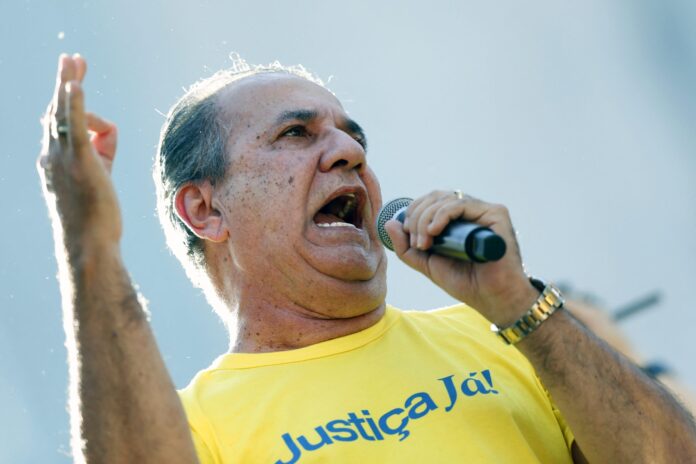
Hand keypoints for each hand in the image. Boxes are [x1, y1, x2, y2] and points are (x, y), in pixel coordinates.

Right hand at [38, 54, 120, 256]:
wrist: (88, 245)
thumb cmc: (94, 221)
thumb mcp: (96, 180)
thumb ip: (100, 155)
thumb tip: (108, 136)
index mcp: (53, 162)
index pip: (59, 125)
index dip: (67, 104)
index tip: (73, 84)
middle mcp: (52, 156)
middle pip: (57, 112)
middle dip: (65, 83)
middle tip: (72, 59)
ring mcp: (64, 159)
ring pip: (63, 113)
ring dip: (68, 83)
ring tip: (74, 61)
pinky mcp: (80, 162)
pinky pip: (75, 126)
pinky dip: (75, 104)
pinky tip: (76, 85)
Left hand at [385, 190, 537, 324]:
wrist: (492, 298)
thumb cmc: (466, 282)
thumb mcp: (428, 264)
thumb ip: (407, 247)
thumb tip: (389, 223)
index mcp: (457, 219)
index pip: (429, 202)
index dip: (413, 214)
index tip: (409, 239)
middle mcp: (471, 211)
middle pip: (434, 197)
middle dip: (417, 217)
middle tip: (416, 242)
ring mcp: (483, 211)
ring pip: (445, 199)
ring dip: (426, 218)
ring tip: (424, 243)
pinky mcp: (496, 214)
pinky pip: (462, 204)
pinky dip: (442, 215)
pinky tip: (433, 231)